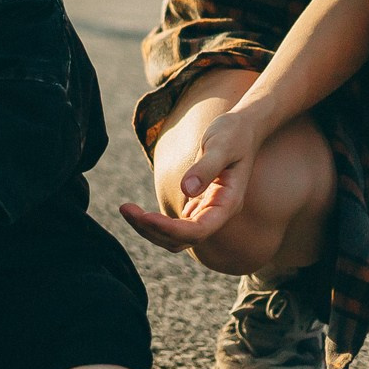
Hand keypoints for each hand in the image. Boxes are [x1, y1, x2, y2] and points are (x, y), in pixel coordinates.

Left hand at [117, 105, 260, 252]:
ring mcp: (208, 211)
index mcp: (228, 203)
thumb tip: (186, 190)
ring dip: (150, 229)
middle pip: (184, 240)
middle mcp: (218, 213)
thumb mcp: (221, 145)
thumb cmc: (233, 134)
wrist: (242, 128)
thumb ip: (205, 167)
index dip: (171, 229)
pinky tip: (138, 212)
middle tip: (125, 210)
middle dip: (153, 230)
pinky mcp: (198, 204)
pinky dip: (155, 223)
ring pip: (178, 237)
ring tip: (126, 210)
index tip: (145, 216)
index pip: (199, 231)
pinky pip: (176, 225)